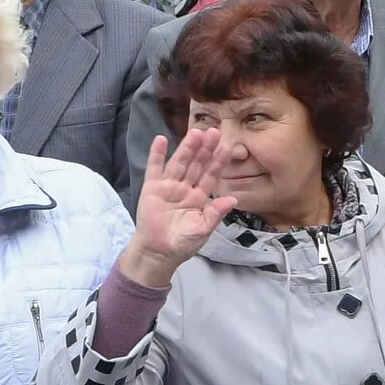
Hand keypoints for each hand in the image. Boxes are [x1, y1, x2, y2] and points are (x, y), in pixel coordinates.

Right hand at [118, 130, 234, 282]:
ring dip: (187, 148)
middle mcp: (185, 188)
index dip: (218, 161)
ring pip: (180, 163)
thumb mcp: (203, 229)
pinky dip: (157, 154)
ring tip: (196, 132)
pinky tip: (161, 139)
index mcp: (200, 197)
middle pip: (197, 165)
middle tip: (214, 131)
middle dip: (205, 149)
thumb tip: (233, 199)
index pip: (212, 175)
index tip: (227, 145)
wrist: (158, 253)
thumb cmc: (182, 243)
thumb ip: (216, 213)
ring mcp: (168, 186)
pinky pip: (154, 168)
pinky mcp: (151, 188)